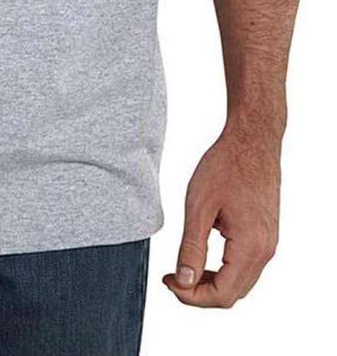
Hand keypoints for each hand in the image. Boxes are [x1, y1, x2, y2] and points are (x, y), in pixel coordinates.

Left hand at [162, 124, 279, 307]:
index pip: (221, 295)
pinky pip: (246, 267)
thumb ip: (191, 248)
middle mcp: (265, 251)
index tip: (168, 282)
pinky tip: (203, 256)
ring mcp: (268, 244)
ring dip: (211, 283)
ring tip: (183, 269)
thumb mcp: (199, 206)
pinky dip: (224, 270)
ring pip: (240, 283)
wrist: (252, 140)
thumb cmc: (226, 165)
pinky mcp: (266, 236)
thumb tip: (183, 282)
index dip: (192, 297)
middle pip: (232, 294)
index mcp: (249, 247)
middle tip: (172, 278)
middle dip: (199, 293)